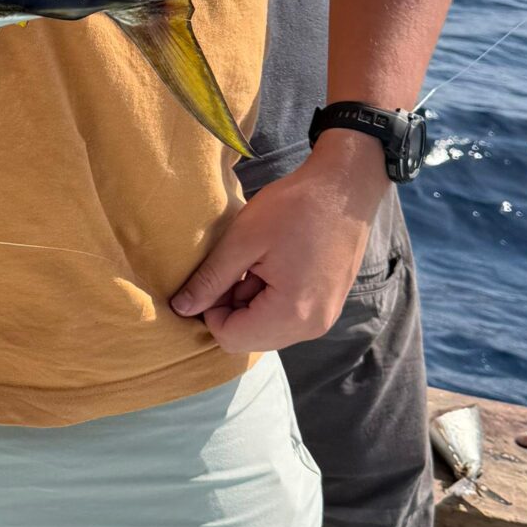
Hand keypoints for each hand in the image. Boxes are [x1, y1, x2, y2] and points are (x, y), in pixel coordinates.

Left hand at [171, 134, 387, 354]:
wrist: (346, 188)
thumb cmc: (296, 207)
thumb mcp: (243, 239)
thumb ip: (210, 279)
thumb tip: (180, 308)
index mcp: (292, 314)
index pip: (230, 338)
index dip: (210, 309)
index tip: (215, 274)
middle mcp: (311, 328)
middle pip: (248, 338)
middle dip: (231, 307)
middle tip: (238, 266)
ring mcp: (323, 319)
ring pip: (265, 329)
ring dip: (250, 302)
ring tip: (259, 262)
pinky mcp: (327, 307)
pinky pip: (285, 318)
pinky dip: (270, 299)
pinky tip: (274, 265)